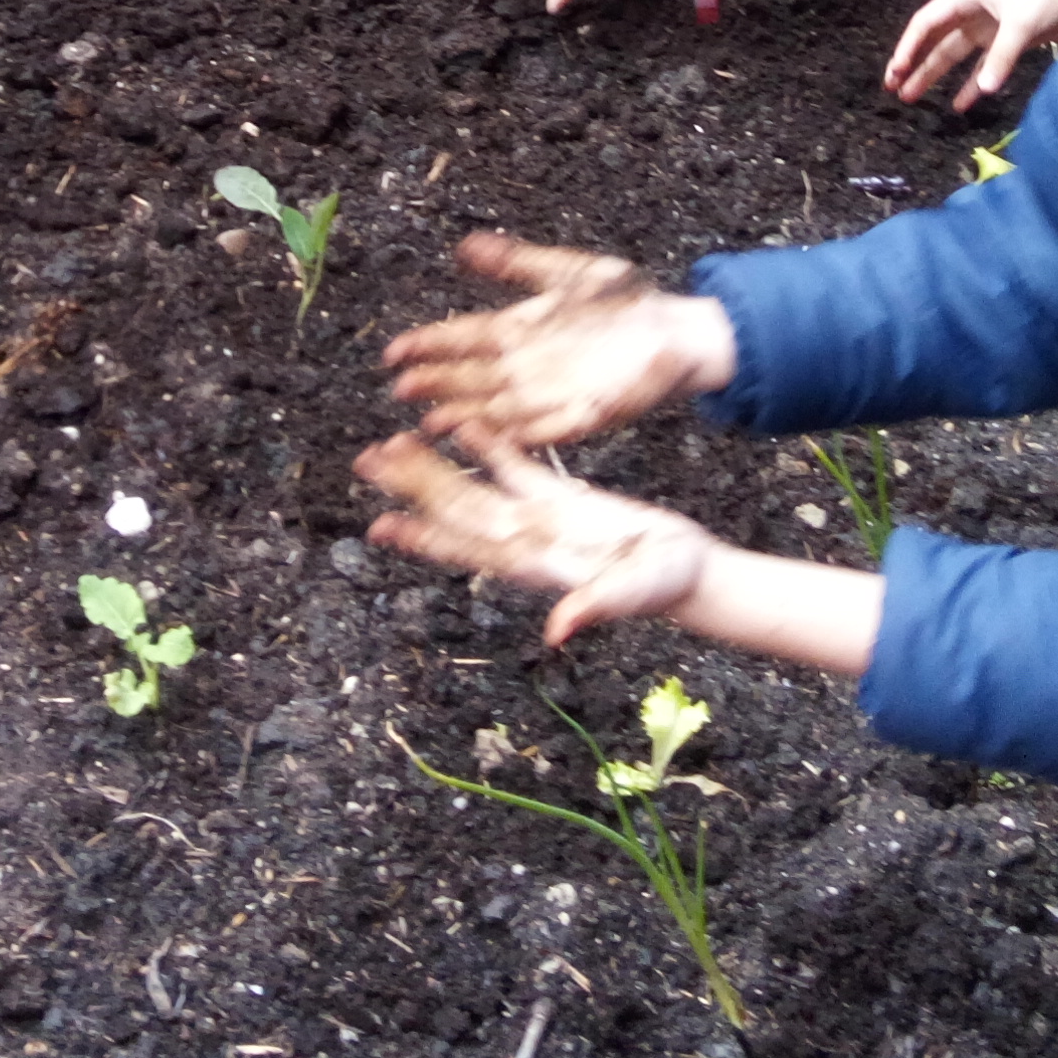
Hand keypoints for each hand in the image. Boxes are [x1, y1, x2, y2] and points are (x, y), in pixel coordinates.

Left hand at [357, 431, 711, 642]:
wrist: (690, 571)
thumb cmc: (666, 587)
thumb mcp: (632, 595)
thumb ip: (593, 607)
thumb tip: (555, 633)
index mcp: (536, 565)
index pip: (469, 550)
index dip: (425, 541)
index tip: (380, 529)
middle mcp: (527, 541)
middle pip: (459, 511)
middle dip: (413, 489)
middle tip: (367, 462)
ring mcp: (541, 518)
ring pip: (477, 486)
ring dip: (437, 466)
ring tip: (395, 439)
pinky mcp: (563, 498)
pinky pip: (515, 467)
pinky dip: (486, 446)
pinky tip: (458, 423)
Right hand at [381, 231, 734, 447]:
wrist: (679, 330)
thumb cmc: (625, 301)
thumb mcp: (566, 272)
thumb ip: (516, 262)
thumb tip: (464, 245)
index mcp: (521, 330)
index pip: (465, 339)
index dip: (430, 345)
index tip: (393, 351)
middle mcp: (529, 367)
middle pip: (473, 377)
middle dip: (436, 383)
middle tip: (400, 388)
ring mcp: (555, 394)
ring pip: (499, 408)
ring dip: (466, 415)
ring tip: (431, 420)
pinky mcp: (586, 416)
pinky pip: (546, 429)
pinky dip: (518, 433)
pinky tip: (493, 436)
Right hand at [885, 0, 1057, 109]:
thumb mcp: (1021, 23)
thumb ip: (1001, 57)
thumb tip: (982, 91)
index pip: (927, 23)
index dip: (909, 47)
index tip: (896, 70)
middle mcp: (972, 12)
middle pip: (936, 41)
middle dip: (915, 64)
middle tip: (894, 88)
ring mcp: (989, 29)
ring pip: (955, 57)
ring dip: (936, 76)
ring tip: (912, 98)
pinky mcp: (1008, 44)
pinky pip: (983, 68)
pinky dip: (972, 86)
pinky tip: (960, 105)